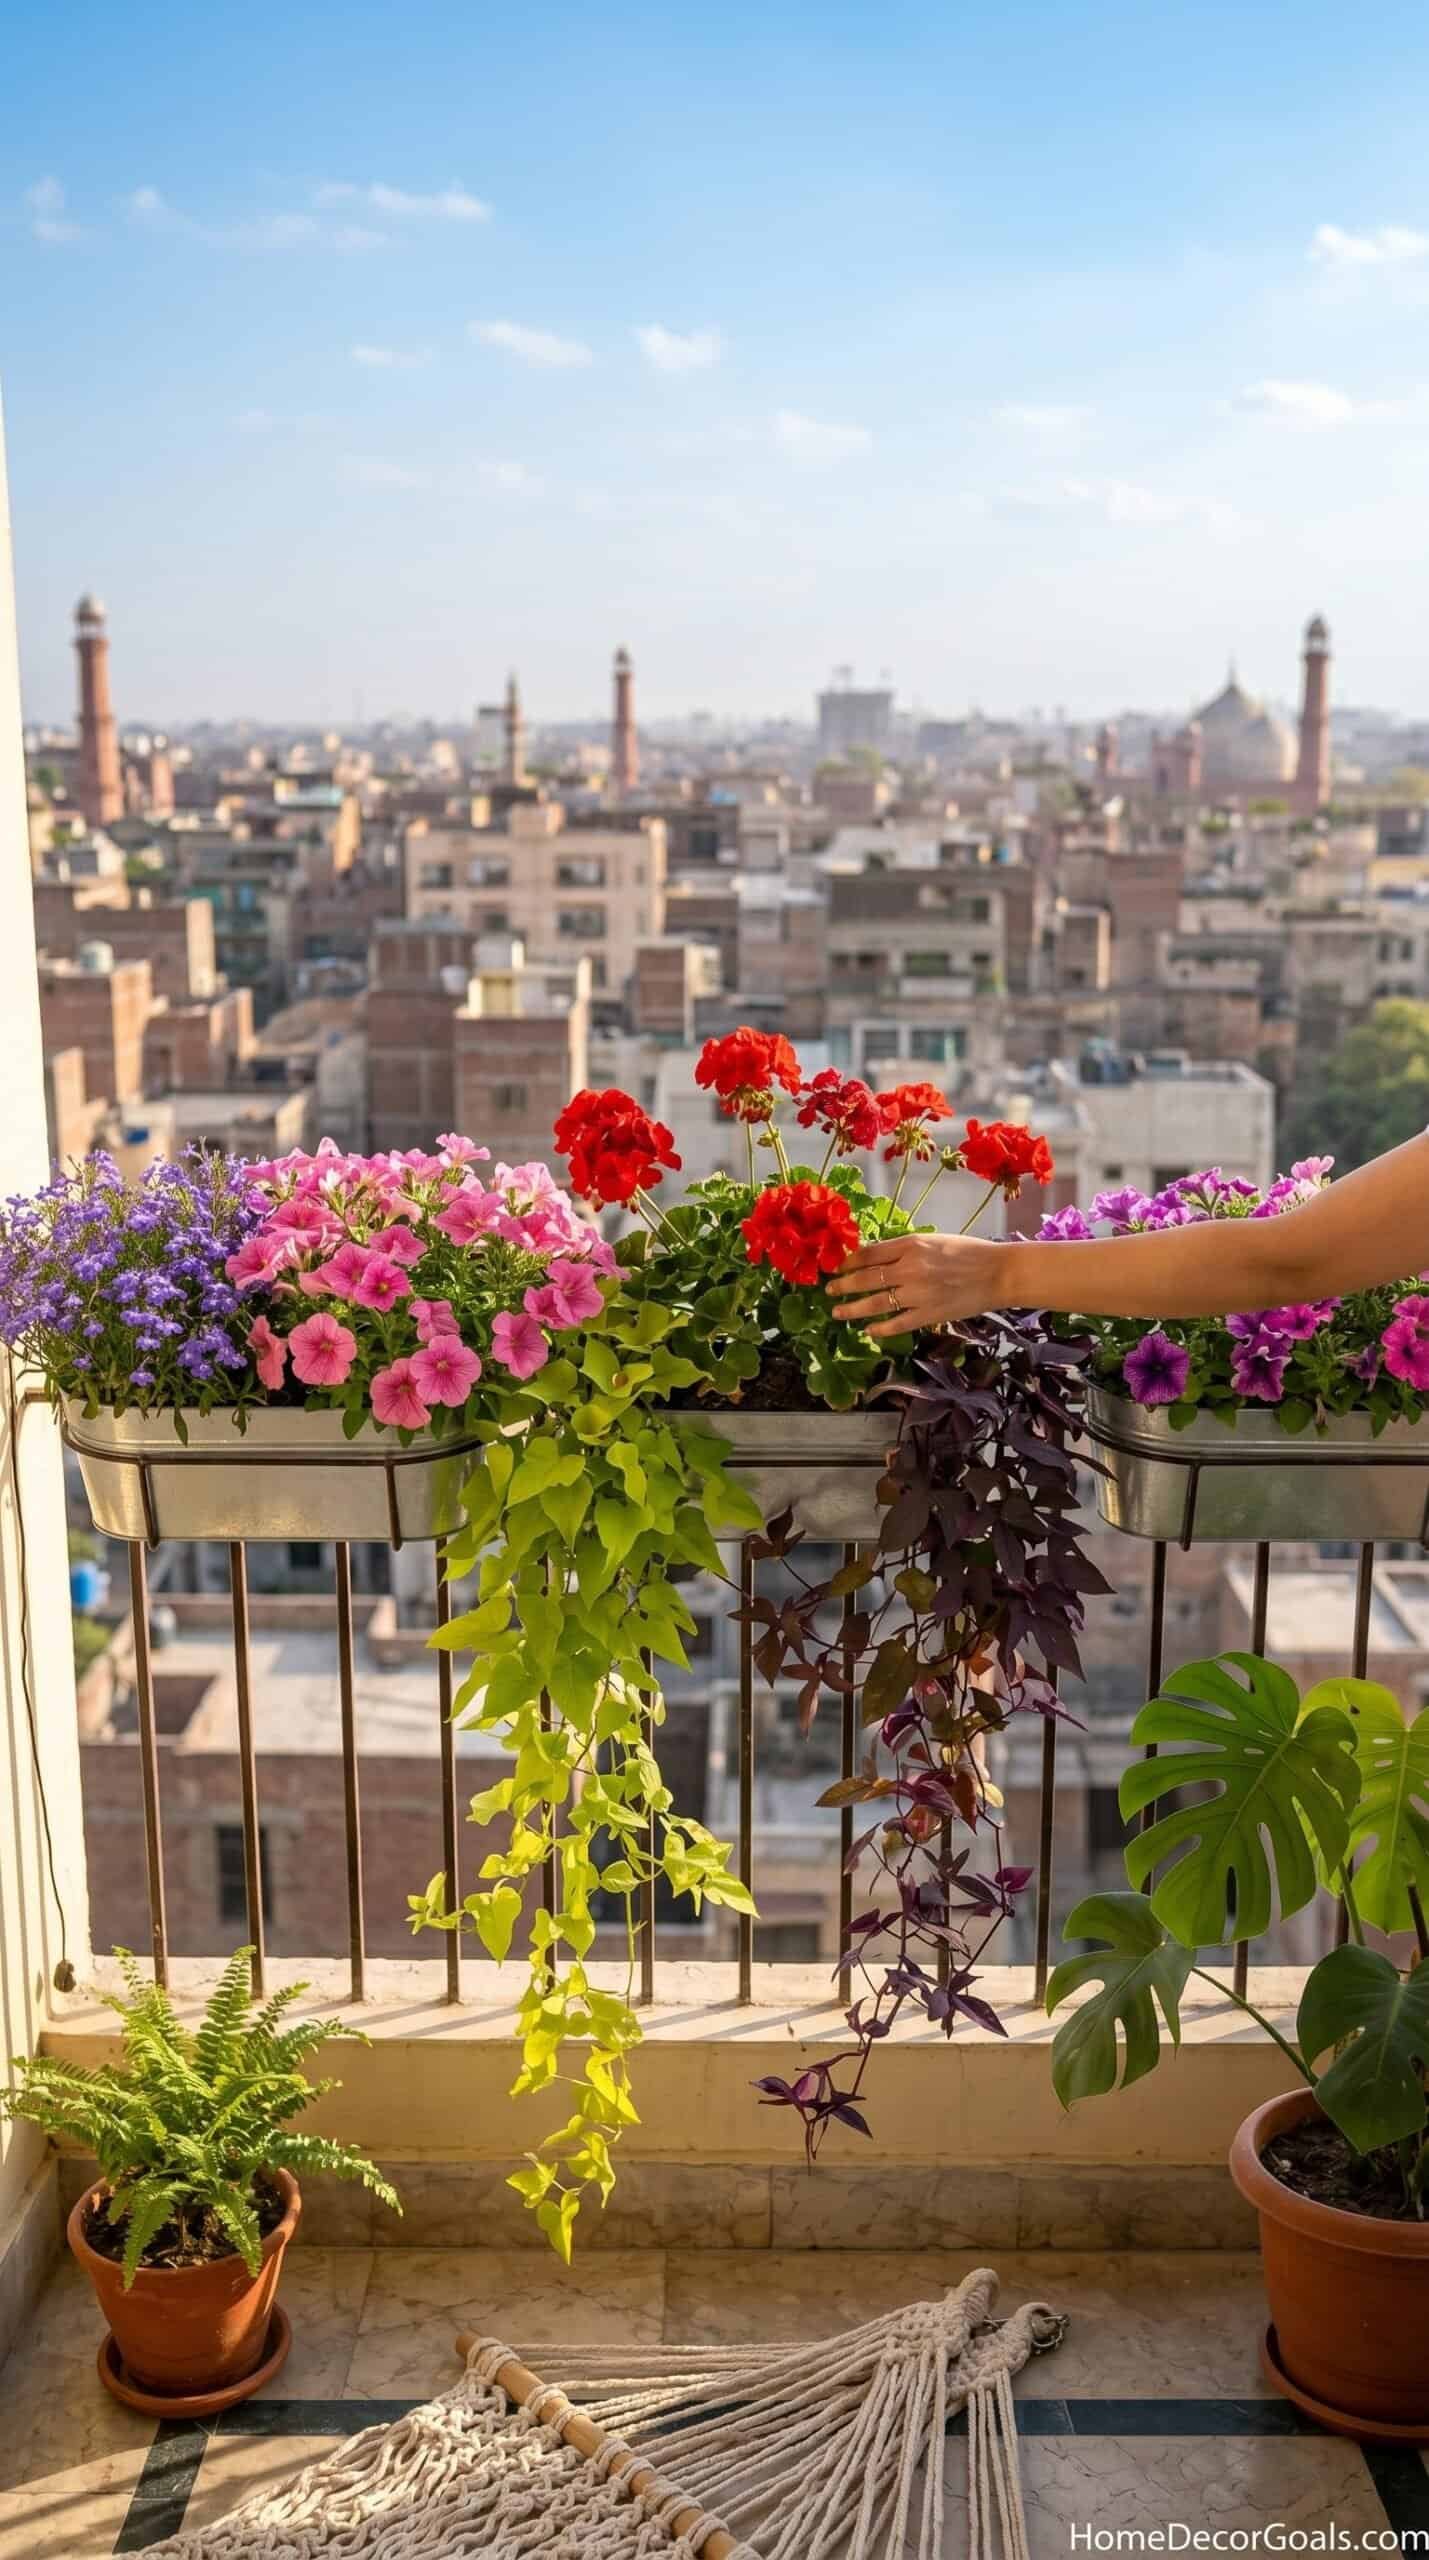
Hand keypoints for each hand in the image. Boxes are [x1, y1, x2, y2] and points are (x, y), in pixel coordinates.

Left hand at [828, 1233, 1010, 1337]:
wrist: (998, 1273)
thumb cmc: (968, 1252)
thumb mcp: (934, 1240)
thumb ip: (905, 1249)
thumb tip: (875, 1257)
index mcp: (911, 1245)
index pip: (869, 1254)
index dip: (848, 1262)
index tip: (837, 1267)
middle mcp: (911, 1268)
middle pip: (866, 1279)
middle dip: (843, 1286)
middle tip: (830, 1291)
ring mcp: (918, 1294)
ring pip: (875, 1303)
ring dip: (853, 1309)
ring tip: (838, 1312)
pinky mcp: (929, 1314)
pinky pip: (897, 1324)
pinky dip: (880, 1328)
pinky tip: (869, 1330)